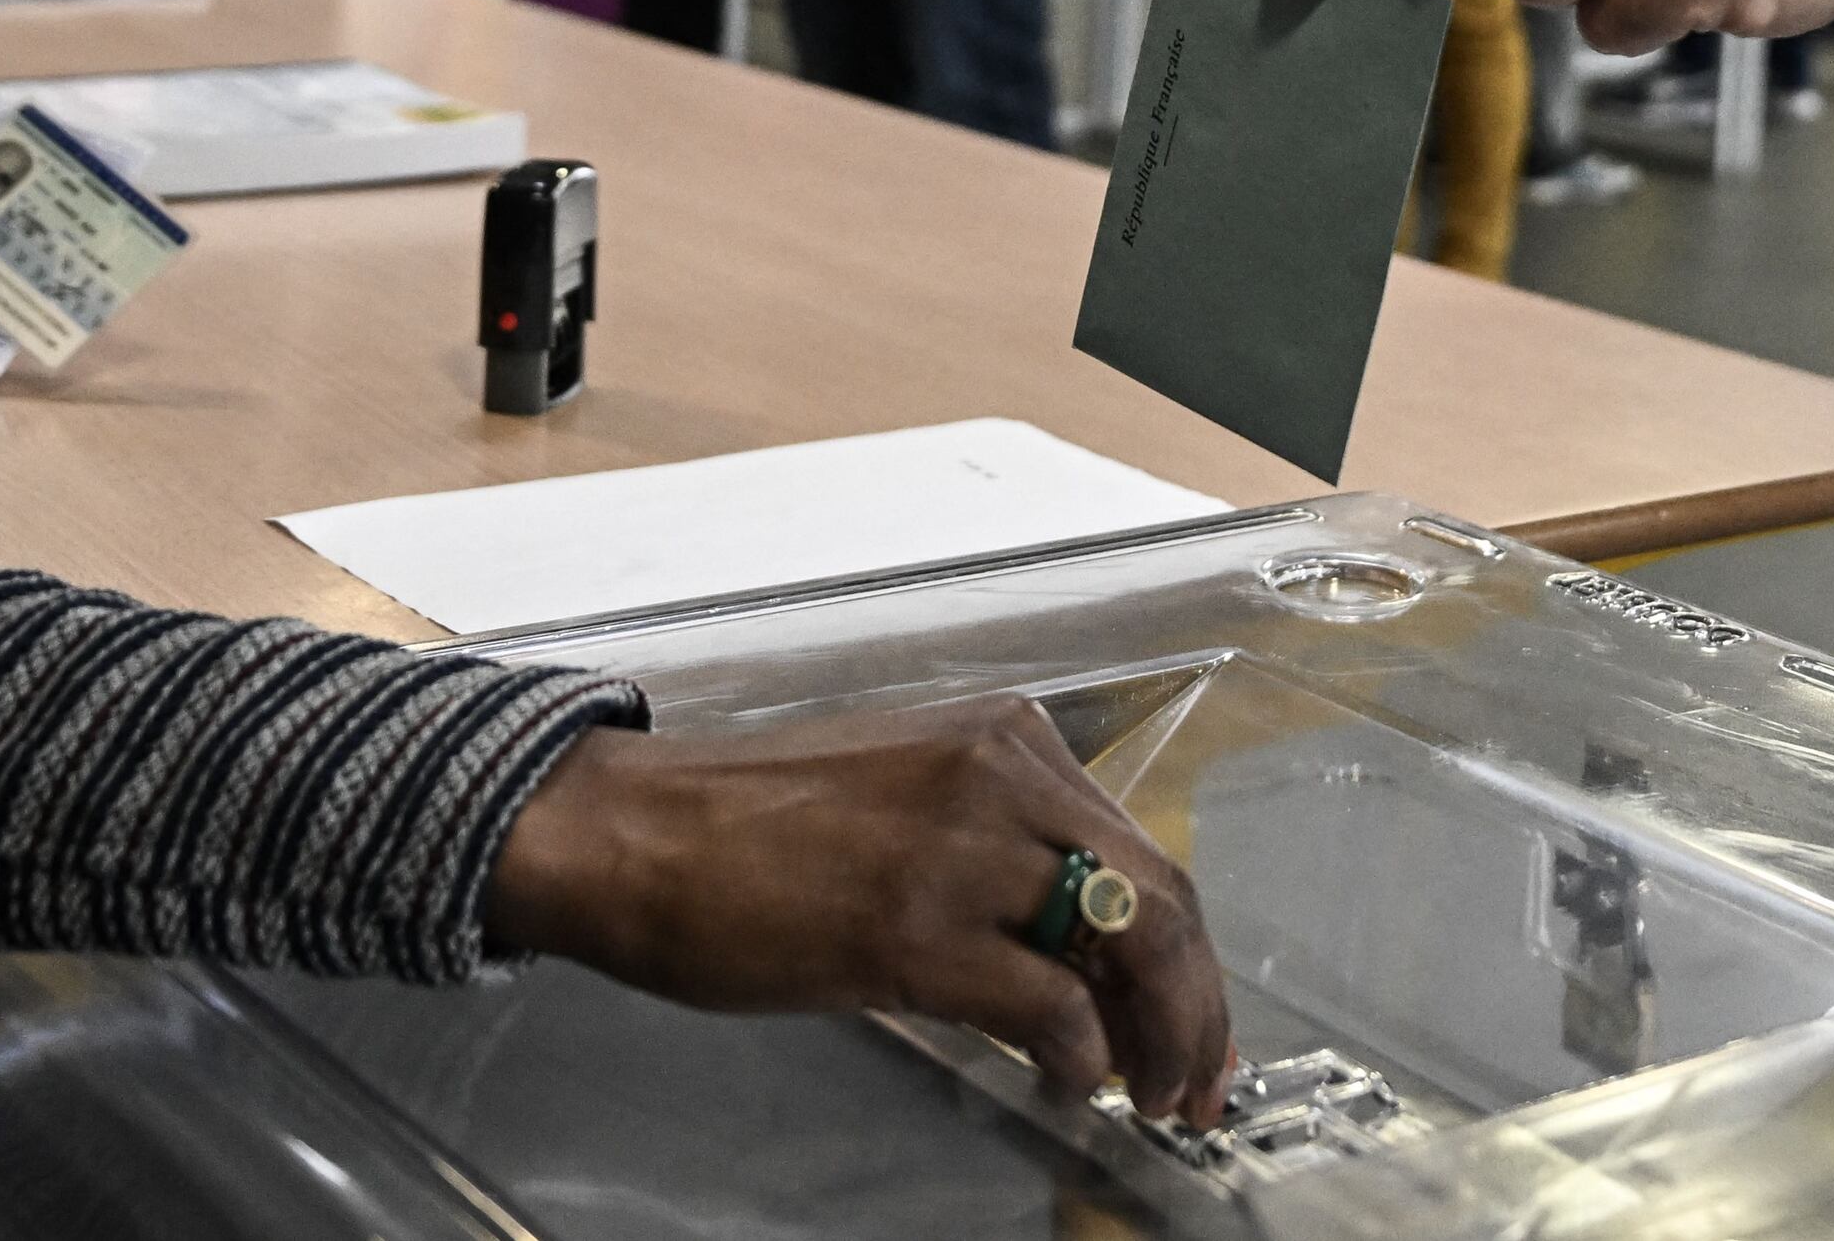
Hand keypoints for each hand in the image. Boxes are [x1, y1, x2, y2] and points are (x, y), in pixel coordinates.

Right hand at [483, 699, 1232, 1121]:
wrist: (633, 834)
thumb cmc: (745, 826)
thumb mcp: (904, 799)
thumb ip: (997, 848)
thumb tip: (1077, 952)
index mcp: (1005, 738)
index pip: (1141, 850)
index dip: (1186, 951)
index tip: (1197, 1018)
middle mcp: (1003, 775)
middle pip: (1159, 896)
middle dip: (1197, 1003)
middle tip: (1200, 1082)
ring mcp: (962, 849)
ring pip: (1128, 944)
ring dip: (1159, 1038)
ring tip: (1152, 1095)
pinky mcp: (916, 929)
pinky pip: (1052, 1004)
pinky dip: (1081, 1057)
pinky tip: (1071, 1084)